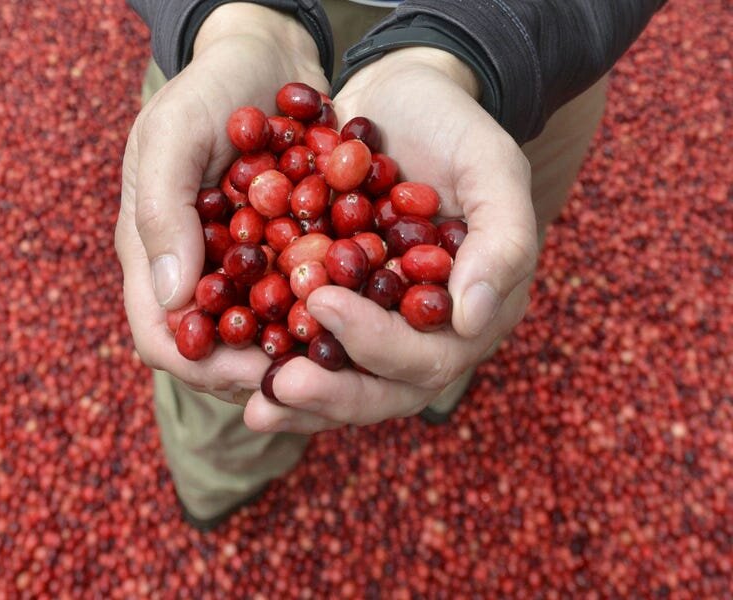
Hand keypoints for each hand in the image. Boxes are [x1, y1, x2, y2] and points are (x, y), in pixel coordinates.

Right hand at [115, 4, 327, 401]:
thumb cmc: (209, 88)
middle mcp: (199, 273)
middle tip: (311, 375)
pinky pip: (305, 300)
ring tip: (343, 356)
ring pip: (264, 337)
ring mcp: (243, 268)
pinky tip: (365, 317)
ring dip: (298, 352)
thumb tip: (173, 299)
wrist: (268, 57)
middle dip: (259, 372)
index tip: (252, 370)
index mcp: (154, 254)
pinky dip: (328, 313)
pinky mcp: (286, 254)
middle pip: (218, 353)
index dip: (202, 364)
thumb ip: (161, 210)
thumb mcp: (172, 133)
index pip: (163, 337)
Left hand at [243, 47, 537, 430]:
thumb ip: (503, 240)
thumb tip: (472, 318)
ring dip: (301, 401)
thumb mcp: (492, 168)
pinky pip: (309, 350)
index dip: (381, 345)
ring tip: (256, 408)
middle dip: (334, 391)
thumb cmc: (455, 129)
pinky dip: (277, 364)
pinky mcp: (337, 311)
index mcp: (473, 313)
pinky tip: (237, 372)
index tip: (324, 303)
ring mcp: (380, 327)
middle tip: (283, 384)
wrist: (400, 100)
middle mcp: (426, 334)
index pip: (431, 355)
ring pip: (345, 383)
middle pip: (384, 389)